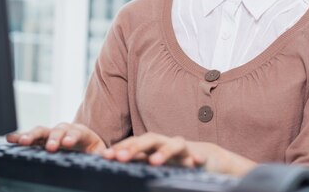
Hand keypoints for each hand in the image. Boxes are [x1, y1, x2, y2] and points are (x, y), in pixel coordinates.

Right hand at [6, 123, 106, 153]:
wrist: (86, 146)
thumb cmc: (93, 152)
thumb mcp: (100, 154)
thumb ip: (102, 156)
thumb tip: (108, 159)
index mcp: (83, 133)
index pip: (78, 132)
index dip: (72, 137)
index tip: (68, 142)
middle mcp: (66, 129)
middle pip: (58, 129)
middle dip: (53, 137)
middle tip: (49, 146)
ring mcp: (52, 133)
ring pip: (42, 131)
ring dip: (32, 135)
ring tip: (23, 142)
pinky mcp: (42, 138)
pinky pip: (31, 137)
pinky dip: (21, 137)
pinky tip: (10, 139)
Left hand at [102, 132, 255, 176]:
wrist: (204, 158)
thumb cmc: (173, 162)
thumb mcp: (153, 163)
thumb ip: (138, 164)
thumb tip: (115, 169)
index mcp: (149, 147)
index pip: (131, 144)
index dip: (118, 148)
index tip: (104, 156)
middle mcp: (162, 143)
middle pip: (146, 140)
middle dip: (133, 147)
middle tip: (120, 157)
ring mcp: (178, 147)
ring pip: (170, 144)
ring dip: (162, 152)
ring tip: (153, 162)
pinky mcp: (195, 153)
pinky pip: (195, 154)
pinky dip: (193, 157)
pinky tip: (194, 162)